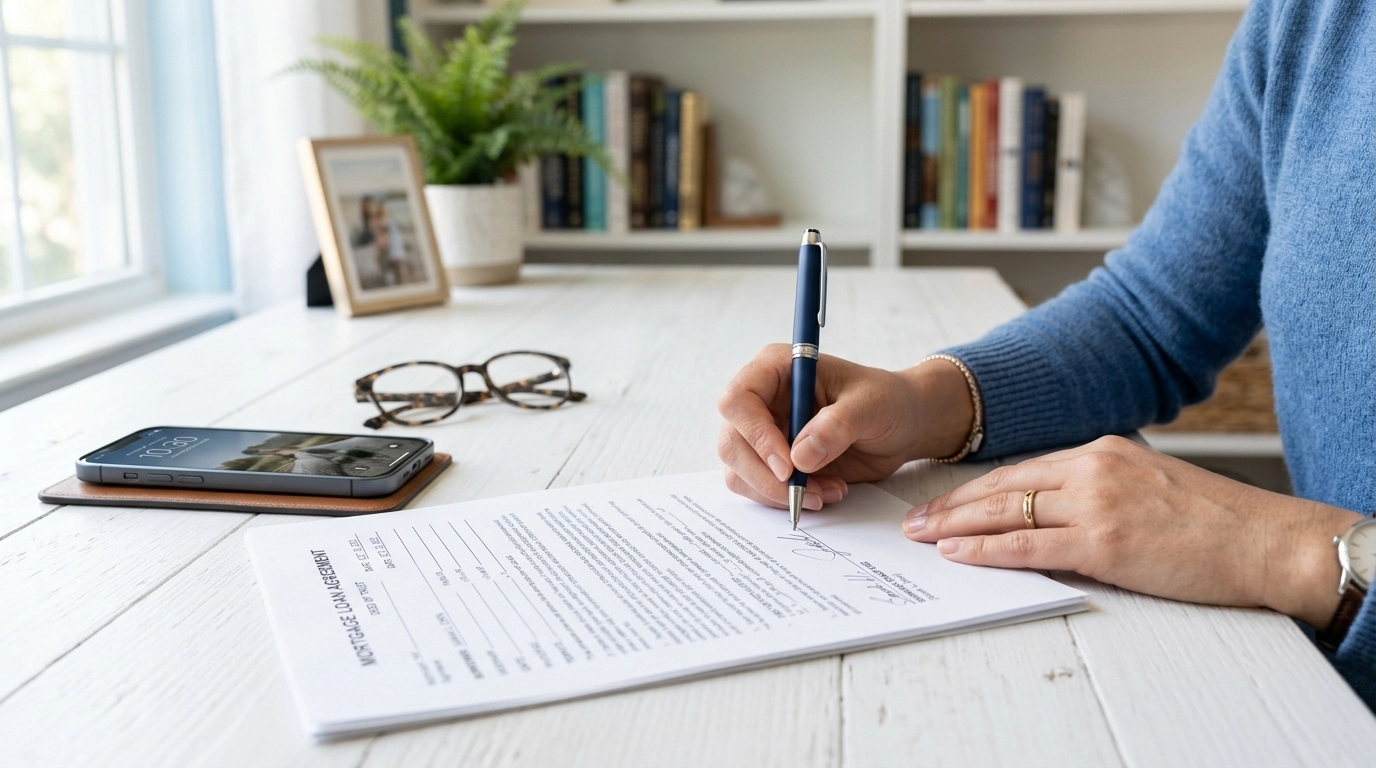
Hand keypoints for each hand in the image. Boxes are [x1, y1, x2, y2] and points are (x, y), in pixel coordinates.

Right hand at [717, 344, 973, 510]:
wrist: (901, 425)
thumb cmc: (887, 401)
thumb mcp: (871, 405)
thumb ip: (837, 426)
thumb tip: (799, 457)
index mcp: (776, 369)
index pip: (738, 400)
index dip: (755, 435)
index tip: (789, 466)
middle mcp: (761, 400)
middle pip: (731, 442)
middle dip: (765, 476)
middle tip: (806, 493)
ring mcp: (762, 433)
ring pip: (738, 471)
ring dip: (778, 492)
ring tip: (827, 493)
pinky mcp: (771, 462)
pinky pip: (757, 488)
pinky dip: (785, 499)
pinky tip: (824, 493)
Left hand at [904, 435, 1361, 627]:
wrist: (1265, 541)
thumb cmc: (1214, 521)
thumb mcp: (1149, 485)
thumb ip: (1099, 489)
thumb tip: (1054, 510)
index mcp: (1102, 451)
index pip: (1021, 468)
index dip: (975, 487)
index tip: (943, 500)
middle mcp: (1092, 469)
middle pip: (1003, 485)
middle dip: (951, 504)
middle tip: (912, 519)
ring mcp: (1096, 504)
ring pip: (1007, 512)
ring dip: (956, 526)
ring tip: (921, 536)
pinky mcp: (1104, 543)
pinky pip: (1029, 545)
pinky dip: (987, 550)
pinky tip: (958, 553)